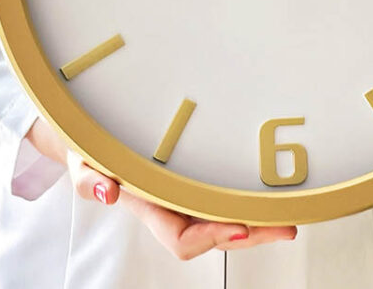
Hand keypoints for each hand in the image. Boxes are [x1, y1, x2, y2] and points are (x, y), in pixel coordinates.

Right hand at [25, 118, 296, 259]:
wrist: (91, 135)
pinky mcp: (199, 174)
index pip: (184, 238)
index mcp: (151, 207)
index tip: (239, 227)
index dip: (212, 237)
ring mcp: (188, 192)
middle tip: (285, 226)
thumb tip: (109, 193)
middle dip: (253, 233)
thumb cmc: (89, 150)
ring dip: (259, 219)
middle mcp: (174, 205)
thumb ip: (89, 179)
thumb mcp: (82, 161)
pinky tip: (273, 194)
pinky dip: (251, 198)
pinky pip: (228, 195)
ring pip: (228, 217)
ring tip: (290, 214)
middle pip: (218, 233)